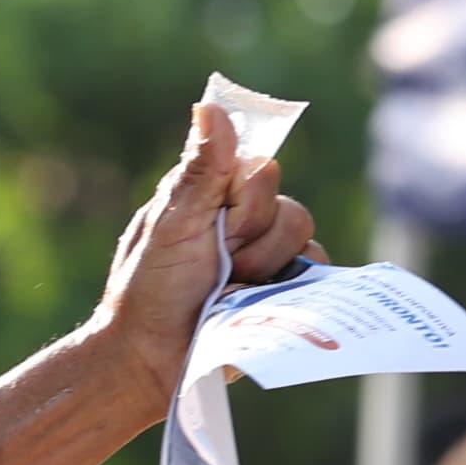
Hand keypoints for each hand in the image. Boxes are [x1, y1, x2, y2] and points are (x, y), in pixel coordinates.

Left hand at [83, 104, 320, 410]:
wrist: (149, 360)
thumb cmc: (149, 292)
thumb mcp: (173, 226)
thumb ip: (200, 170)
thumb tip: (211, 104)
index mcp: (212, 194)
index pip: (262, 171)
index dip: (246, 204)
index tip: (215, 230)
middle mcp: (243, 220)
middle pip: (289, 209)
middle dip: (253, 243)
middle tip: (216, 268)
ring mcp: (265, 256)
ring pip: (304, 241)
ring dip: (265, 270)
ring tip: (228, 292)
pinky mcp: (282, 290)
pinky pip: (316, 273)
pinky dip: (291, 289)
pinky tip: (256, 303)